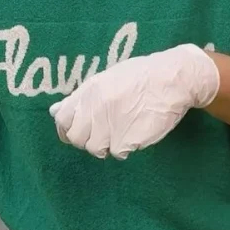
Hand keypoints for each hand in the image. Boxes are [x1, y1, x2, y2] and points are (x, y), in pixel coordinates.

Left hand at [50, 43, 219, 159]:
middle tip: (105, 133)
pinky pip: (119, 152)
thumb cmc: (142, 76)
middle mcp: (96, 108)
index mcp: (89, 91)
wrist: (174, 79)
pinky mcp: (127, 139)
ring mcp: (111, 125)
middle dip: (88, 140)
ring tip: (124, 130)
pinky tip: (137, 131)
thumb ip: (82, 97)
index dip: (68, 128)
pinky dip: (127, 147)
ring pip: (97, 149)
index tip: (79, 131)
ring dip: (108, 144)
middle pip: (77, 138)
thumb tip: (55, 111)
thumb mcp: (108, 78)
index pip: (63, 119)